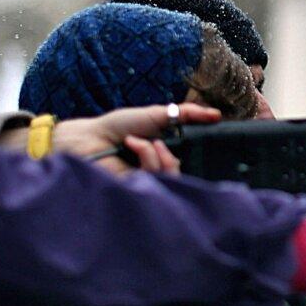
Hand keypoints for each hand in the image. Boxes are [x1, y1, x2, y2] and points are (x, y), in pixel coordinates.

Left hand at [55, 104, 221, 174]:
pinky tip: (134, 144)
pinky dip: (147, 155)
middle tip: (162, 141)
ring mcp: (150, 183)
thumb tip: (216, 115)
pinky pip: (156, 177)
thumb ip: (186, 114)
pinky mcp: (138, 191)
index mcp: (166, 155)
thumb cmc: (117, 127)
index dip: (202, 153)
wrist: (89, 137)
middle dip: (176, 154)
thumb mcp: (157, 115)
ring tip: (147, 141)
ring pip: (173, 177)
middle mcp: (160, 171)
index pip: (192, 161)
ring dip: (160, 154)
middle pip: (186, 173)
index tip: (208, 139)